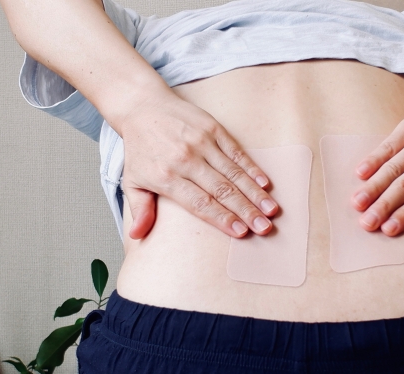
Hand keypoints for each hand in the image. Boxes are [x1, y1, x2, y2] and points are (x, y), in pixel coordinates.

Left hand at [119, 89, 278, 239]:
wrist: (141, 106)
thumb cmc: (140, 149)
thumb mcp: (132, 181)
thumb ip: (140, 209)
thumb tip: (137, 236)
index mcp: (166, 176)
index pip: (199, 202)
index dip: (222, 218)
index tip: (241, 233)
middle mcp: (185, 159)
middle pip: (221, 190)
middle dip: (245, 210)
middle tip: (264, 227)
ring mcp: (200, 142)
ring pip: (233, 172)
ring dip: (254, 193)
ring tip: (271, 210)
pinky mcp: (211, 128)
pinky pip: (235, 152)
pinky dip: (251, 168)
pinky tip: (264, 183)